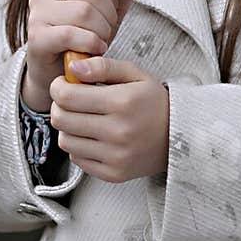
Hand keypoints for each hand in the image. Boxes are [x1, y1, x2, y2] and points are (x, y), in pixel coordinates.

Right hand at [22, 0, 138, 109]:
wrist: (57, 71)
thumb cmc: (82, 36)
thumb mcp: (107, 12)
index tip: (108, 13)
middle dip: (109, 16)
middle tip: (105, 31)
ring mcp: (37, 12)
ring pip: (83, 12)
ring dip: (101, 31)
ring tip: (100, 41)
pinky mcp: (36, 36)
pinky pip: (70, 34)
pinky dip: (90, 43)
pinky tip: (94, 49)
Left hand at [48, 56, 169, 182]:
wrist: (182, 137)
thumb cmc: (155, 102)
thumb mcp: (135, 74)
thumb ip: (103, 66)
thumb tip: (72, 67)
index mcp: (122, 102)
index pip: (67, 96)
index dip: (58, 87)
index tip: (63, 84)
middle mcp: (117, 131)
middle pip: (61, 119)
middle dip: (59, 106)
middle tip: (69, 100)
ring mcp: (115, 156)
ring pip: (66, 141)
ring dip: (68, 127)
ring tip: (82, 118)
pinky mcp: (113, 174)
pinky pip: (77, 160)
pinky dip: (79, 147)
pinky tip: (92, 136)